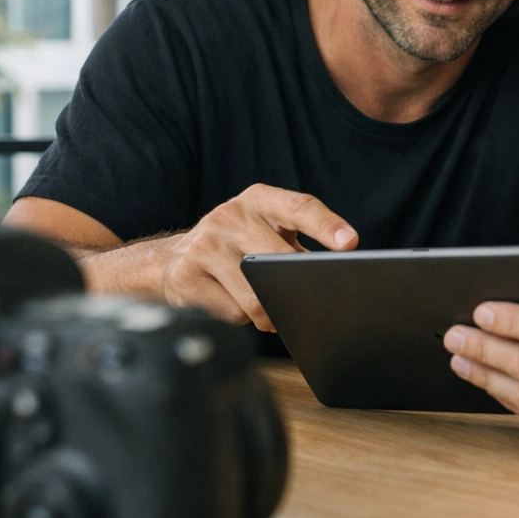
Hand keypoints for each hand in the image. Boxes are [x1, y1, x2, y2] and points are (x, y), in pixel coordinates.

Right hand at [160, 184, 356, 331]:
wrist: (169, 260)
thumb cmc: (233, 245)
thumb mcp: (263, 230)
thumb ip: (296, 244)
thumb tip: (338, 273)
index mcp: (257, 200)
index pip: (299, 207)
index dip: (327, 225)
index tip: (350, 243)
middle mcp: (230, 215)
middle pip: (279, 260)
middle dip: (296, 288)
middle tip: (303, 302)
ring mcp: (205, 245)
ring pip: (256, 295)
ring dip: (267, 310)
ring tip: (264, 305)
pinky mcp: (186, 276)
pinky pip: (232, 312)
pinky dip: (240, 318)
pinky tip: (230, 303)